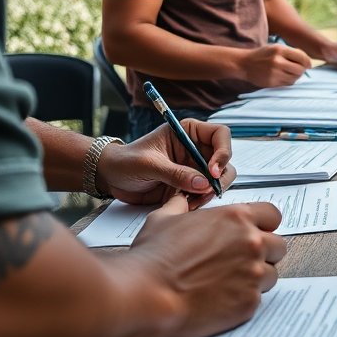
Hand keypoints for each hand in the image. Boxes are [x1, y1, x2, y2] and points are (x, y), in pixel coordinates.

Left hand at [98, 118, 235, 206]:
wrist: (110, 178)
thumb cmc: (126, 161)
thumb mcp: (149, 164)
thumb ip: (176, 173)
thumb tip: (203, 183)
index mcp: (188, 132)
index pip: (220, 134)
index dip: (223, 151)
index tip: (213, 170)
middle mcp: (196, 149)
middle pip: (225, 160)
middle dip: (220, 177)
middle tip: (207, 191)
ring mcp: (194, 168)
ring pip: (219, 179)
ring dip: (211, 191)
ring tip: (193, 200)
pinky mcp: (189, 186)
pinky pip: (205, 193)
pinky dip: (201, 200)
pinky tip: (187, 204)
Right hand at [127, 193, 286, 336]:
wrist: (146, 295)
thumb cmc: (153, 258)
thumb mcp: (164, 218)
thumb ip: (181, 207)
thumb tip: (182, 199)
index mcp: (236, 218)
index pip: (272, 215)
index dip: (263, 225)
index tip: (255, 234)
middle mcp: (251, 243)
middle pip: (277, 246)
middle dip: (263, 253)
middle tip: (240, 262)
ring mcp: (253, 274)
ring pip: (270, 274)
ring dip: (255, 278)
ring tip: (228, 283)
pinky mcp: (249, 303)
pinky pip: (257, 299)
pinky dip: (242, 300)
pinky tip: (220, 299)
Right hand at [239, 43, 311, 86]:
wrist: (244, 64)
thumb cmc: (263, 54)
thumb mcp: (276, 47)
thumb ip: (291, 52)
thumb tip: (308, 62)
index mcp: (279, 50)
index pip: (302, 57)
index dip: (307, 62)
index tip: (308, 65)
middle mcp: (277, 61)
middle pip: (300, 70)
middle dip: (302, 70)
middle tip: (299, 69)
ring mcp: (274, 73)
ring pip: (295, 78)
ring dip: (296, 76)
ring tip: (290, 72)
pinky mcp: (271, 83)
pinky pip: (287, 84)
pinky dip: (289, 81)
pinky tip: (284, 77)